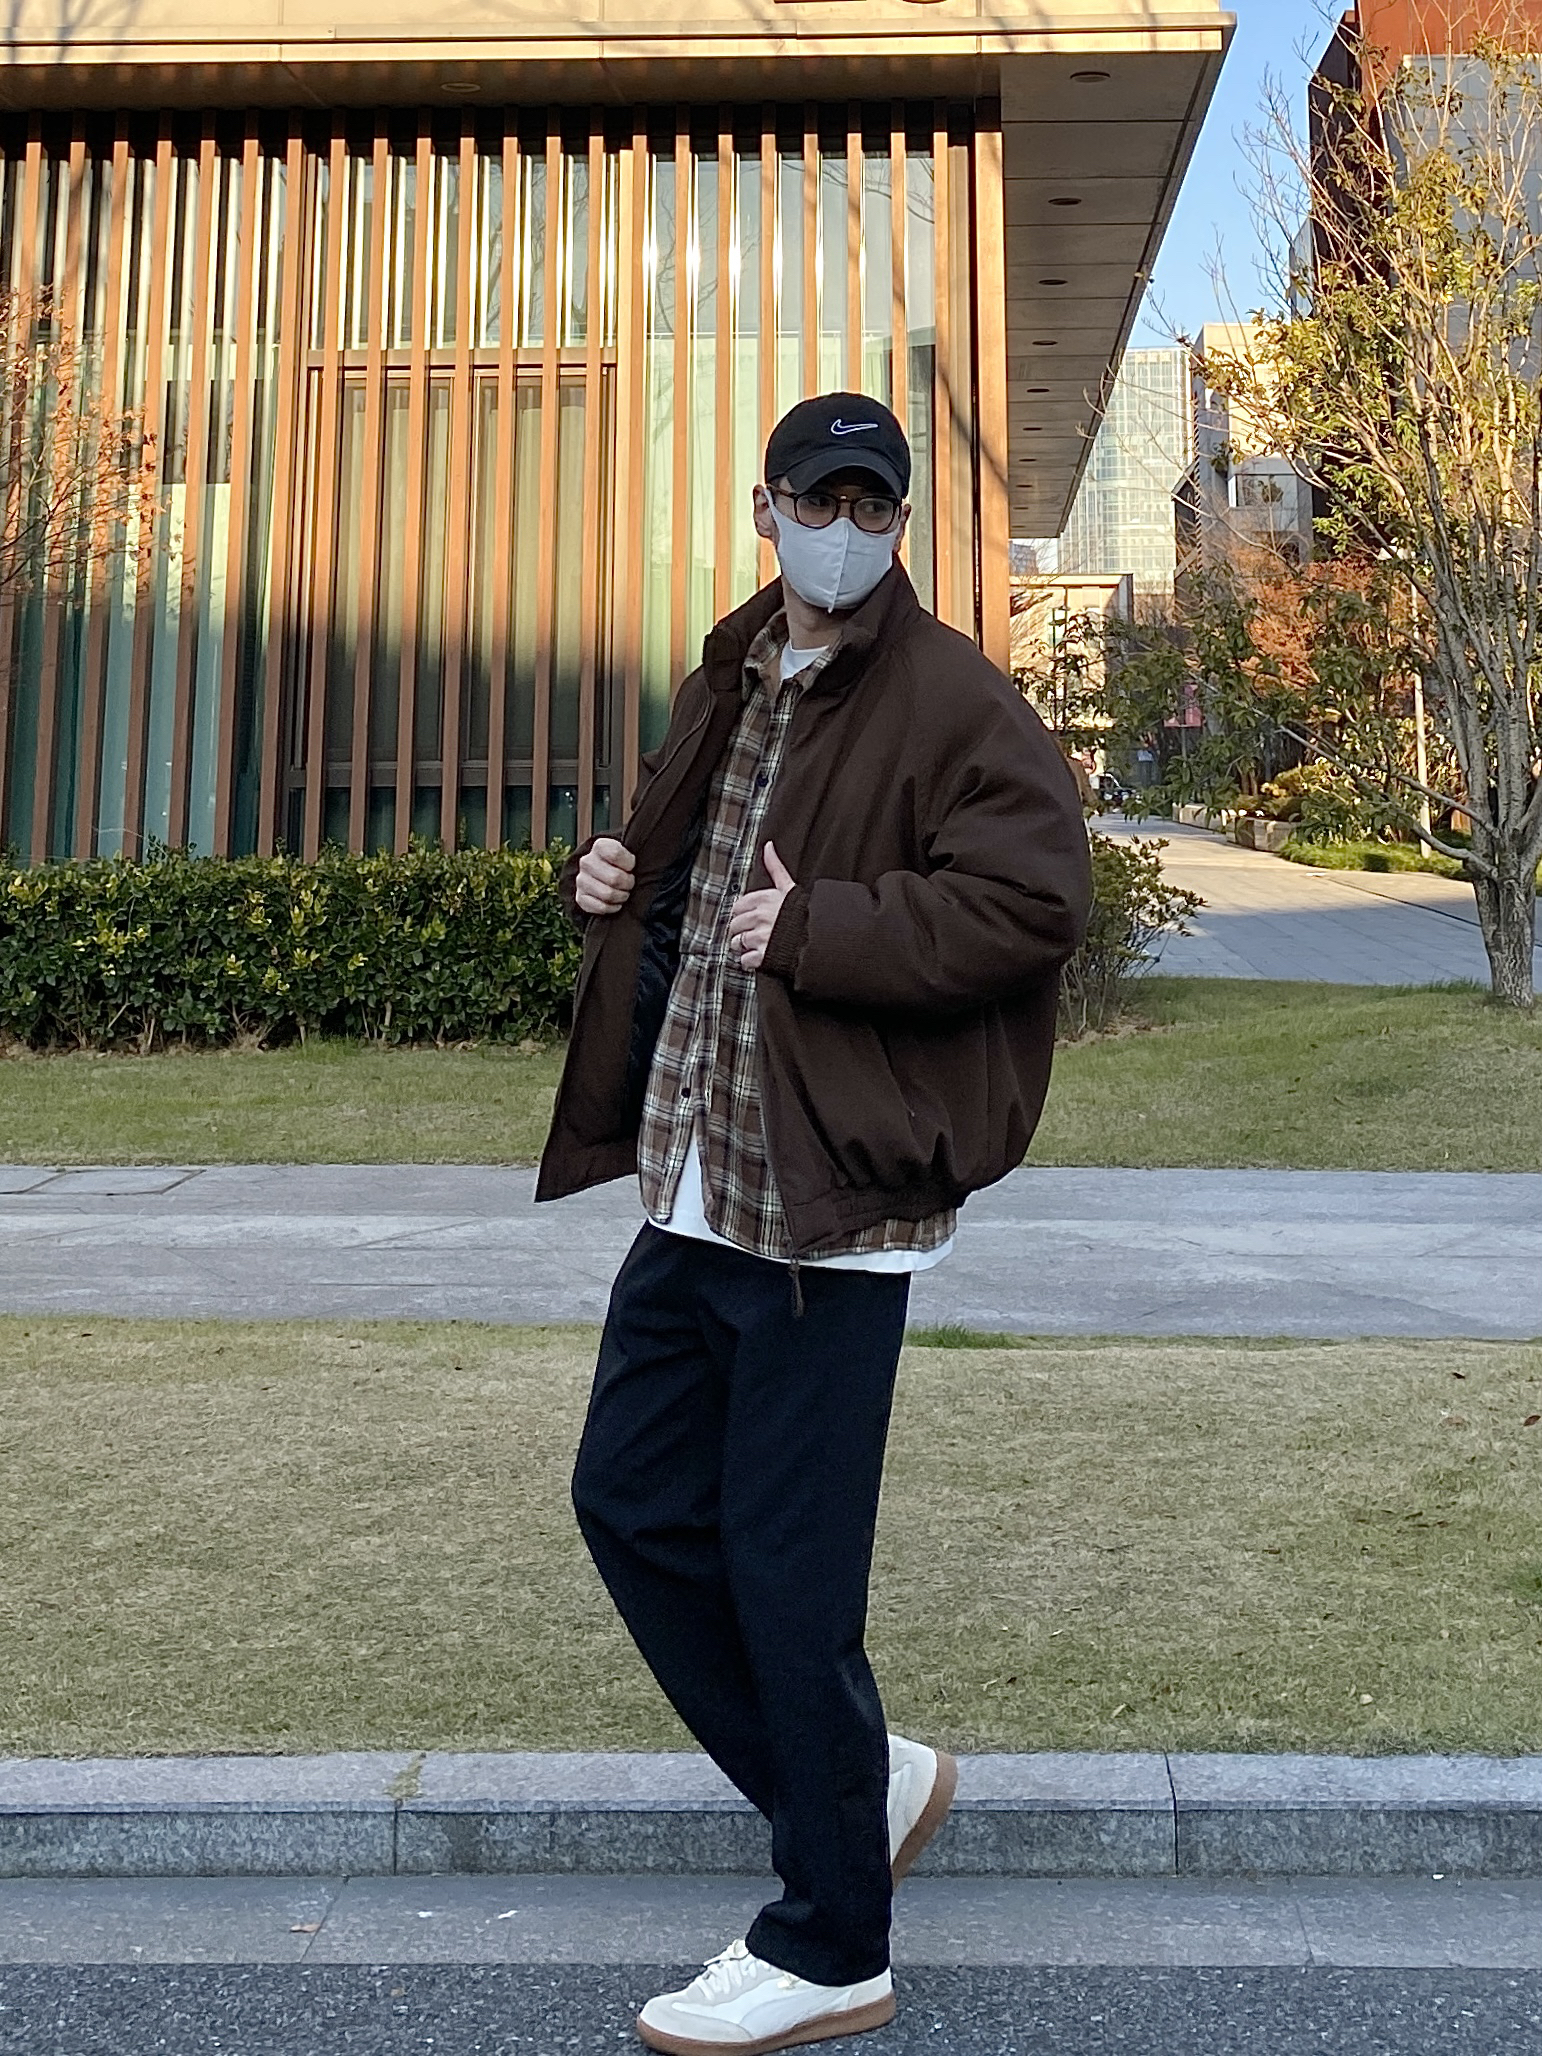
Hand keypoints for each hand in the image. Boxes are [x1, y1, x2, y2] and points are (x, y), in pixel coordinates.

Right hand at [575, 836, 636, 915]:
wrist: (606, 873)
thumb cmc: (623, 863)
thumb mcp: (630, 851)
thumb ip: (637, 851)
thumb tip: (652, 850)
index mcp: (600, 846)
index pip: (616, 854)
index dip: (629, 864)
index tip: (632, 866)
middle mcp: (587, 861)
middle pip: (614, 878)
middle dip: (628, 883)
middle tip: (630, 882)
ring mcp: (581, 880)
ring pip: (607, 894)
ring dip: (621, 896)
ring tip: (624, 892)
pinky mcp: (580, 898)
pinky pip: (600, 907)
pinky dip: (612, 907)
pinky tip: (616, 902)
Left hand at [727, 842, 796, 971]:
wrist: (823, 938)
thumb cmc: (806, 912)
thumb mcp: (790, 887)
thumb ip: (776, 867)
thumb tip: (768, 846)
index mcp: (764, 899)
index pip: (738, 906)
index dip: (742, 914)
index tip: (749, 918)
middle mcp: (760, 918)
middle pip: (735, 925)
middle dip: (740, 931)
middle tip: (751, 934)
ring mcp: (761, 937)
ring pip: (737, 943)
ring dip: (743, 946)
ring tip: (755, 946)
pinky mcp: (764, 956)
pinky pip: (745, 961)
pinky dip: (749, 962)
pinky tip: (759, 958)